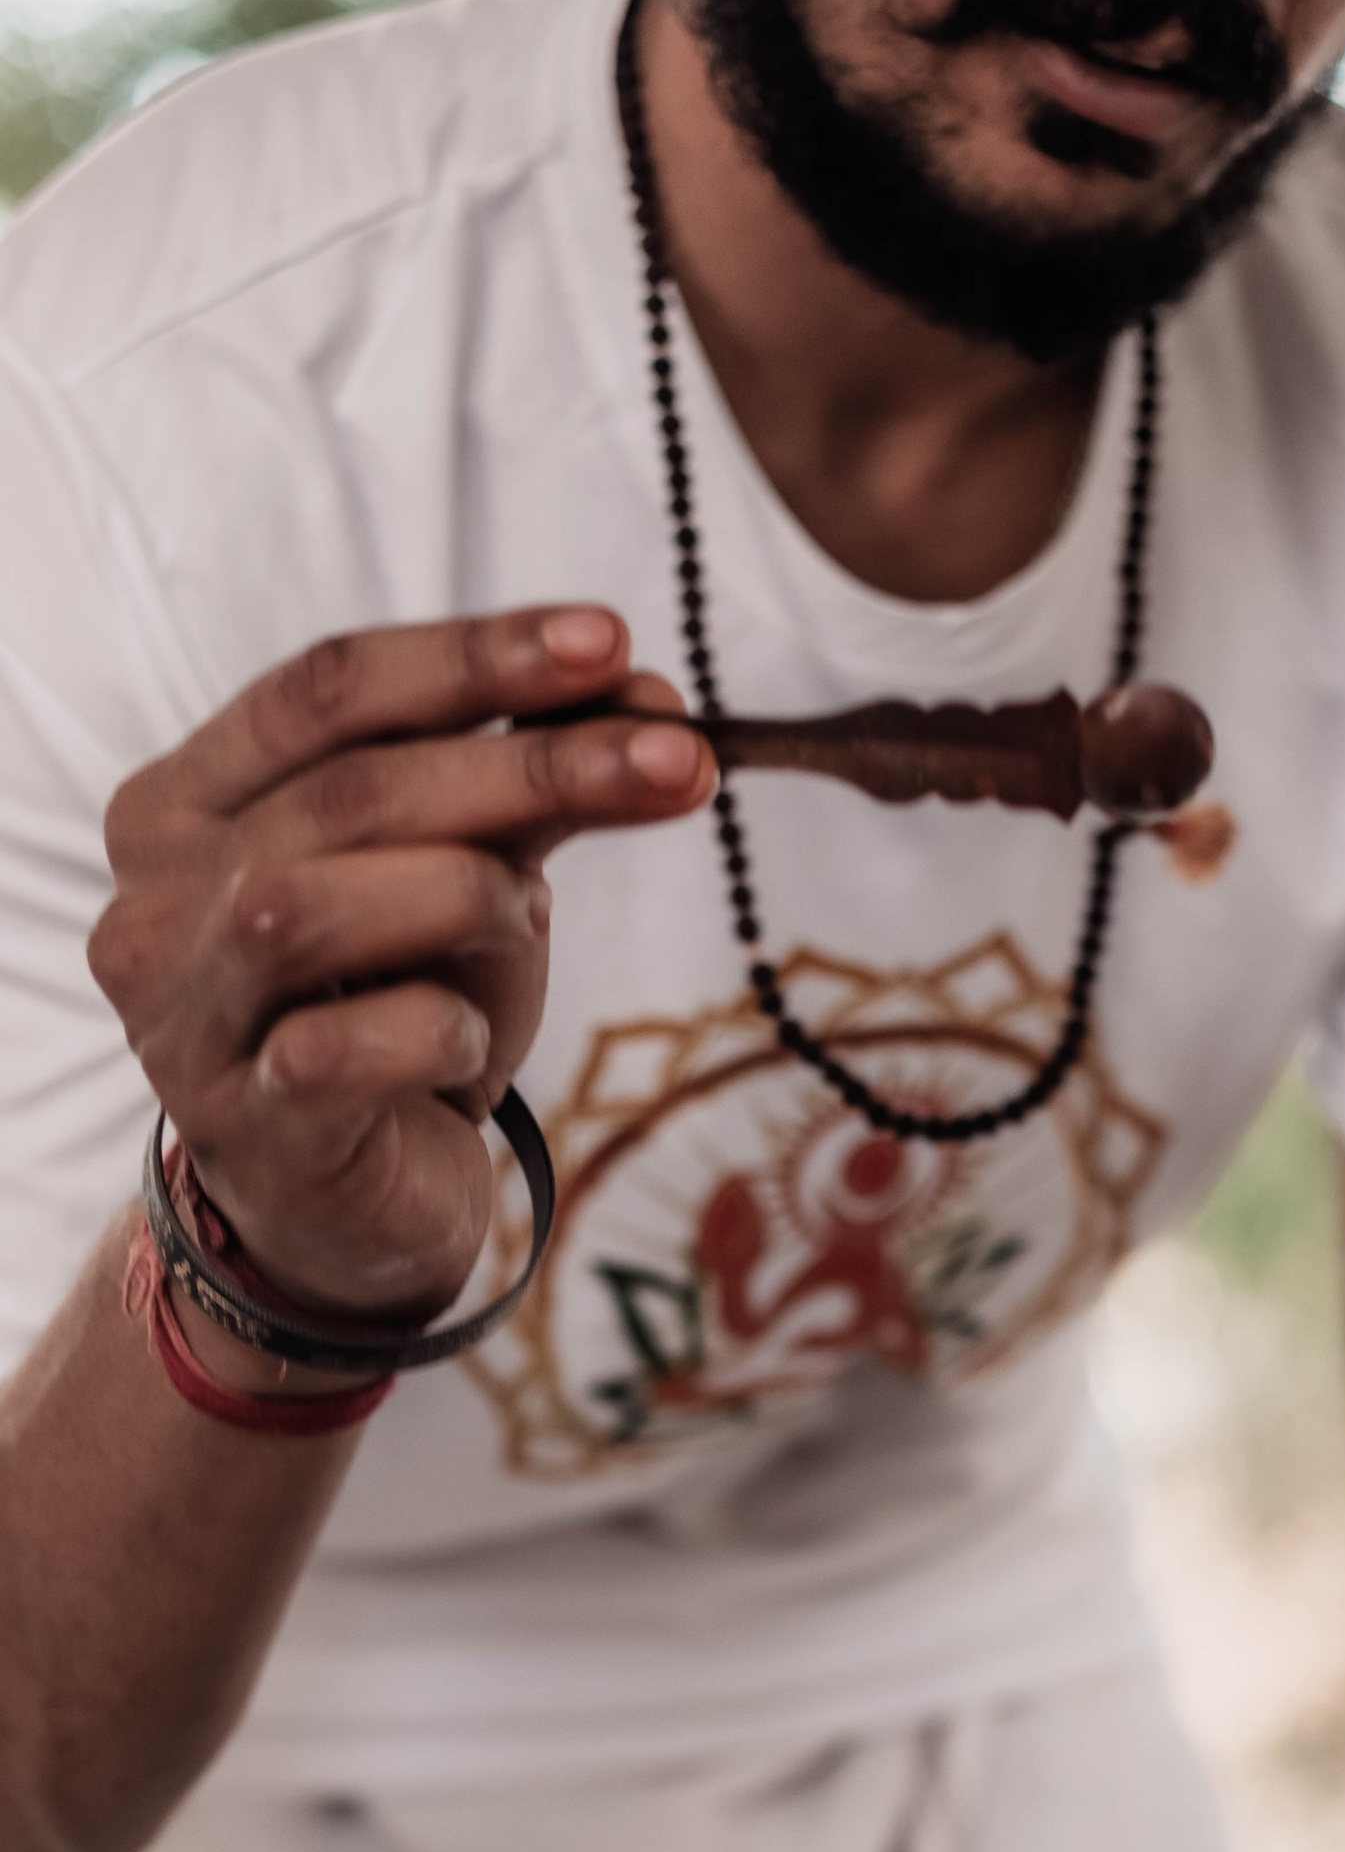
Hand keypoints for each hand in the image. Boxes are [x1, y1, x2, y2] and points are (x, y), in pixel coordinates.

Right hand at [90, 607, 712, 1328]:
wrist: (354, 1208)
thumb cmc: (399, 1017)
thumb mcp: (466, 885)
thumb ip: (528, 790)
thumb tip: (647, 696)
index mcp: (190, 801)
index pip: (327, 688)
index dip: (473, 657)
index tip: (613, 643)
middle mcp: (157, 896)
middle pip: (343, 789)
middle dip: (529, 763)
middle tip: (679, 757)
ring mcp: (185, 1015)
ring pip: (311, 907)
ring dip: (464, 895)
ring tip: (530, 920)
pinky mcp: (243, 1122)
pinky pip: (346, 1048)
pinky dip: (437, 1032)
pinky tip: (467, 1049)